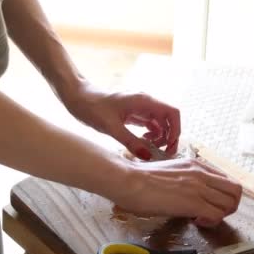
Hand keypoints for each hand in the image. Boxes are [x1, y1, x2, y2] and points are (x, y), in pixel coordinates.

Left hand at [64, 83, 180, 158]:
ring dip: (159, 137)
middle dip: (169, 137)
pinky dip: (150, 135)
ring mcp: (139, 107)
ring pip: (159, 123)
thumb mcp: (111, 128)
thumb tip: (148, 156)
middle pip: (168, 119)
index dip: (176, 130)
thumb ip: (131, 142)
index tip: (169, 146)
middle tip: (161, 154)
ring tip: (149, 149)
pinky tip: (142, 143)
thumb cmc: (92, 107)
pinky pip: (149, 124)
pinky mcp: (132, 113)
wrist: (77, 97)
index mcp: (143, 101)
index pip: (172, 113)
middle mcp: (145, 102)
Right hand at [111, 157, 242, 226]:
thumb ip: (185, 178)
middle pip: (236, 190)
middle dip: (230, 205)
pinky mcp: (193, 202)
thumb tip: (187, 192)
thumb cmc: (141, 177)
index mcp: (196, 165)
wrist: (129, 180)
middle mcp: (202, 173)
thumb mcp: (170, 171)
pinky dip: (211, 222)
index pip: (227, 179)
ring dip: (221, 214)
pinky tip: (196, 221)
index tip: (209, 202)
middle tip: (213, 213)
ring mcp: (199, 187)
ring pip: (231, 203)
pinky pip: (217, 215)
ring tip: (203, 218)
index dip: (222, 195)